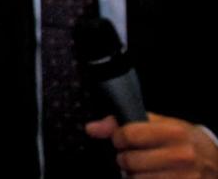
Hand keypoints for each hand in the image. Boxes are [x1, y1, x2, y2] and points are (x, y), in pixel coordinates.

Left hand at [86, 112, 217, 177]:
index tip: (122, 140)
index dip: (118, 138)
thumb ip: (123, 123)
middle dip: (125, 159)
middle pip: (130, 161)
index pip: (128, 135)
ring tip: (145, 169)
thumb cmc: (183, 141)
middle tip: (134, 157)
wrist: (215, 161)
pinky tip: (152, 177)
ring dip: (134, 176)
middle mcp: (182, 156)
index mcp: (174, 132)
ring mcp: (185, 178)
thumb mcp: (159, 124)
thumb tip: (92, 128)